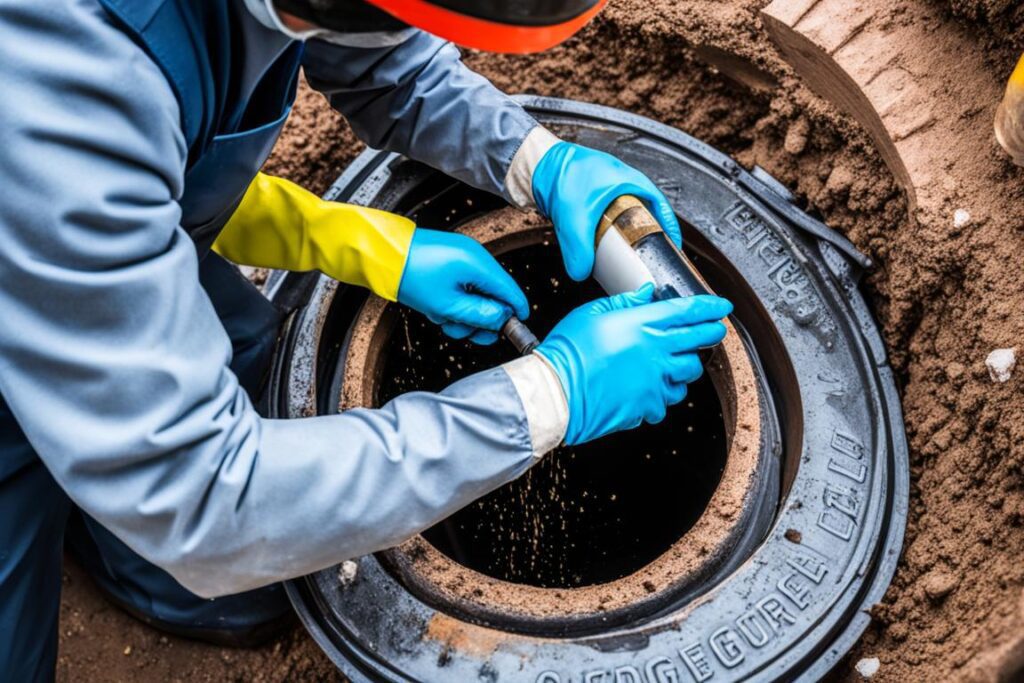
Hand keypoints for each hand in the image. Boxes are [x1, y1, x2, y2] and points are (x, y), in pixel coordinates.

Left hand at [397, 228, 528, 344]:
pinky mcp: (453, 258)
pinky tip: (440, 308)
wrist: (384, 256)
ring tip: (445, 319)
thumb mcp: (447, 306)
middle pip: (495, 295)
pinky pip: (466, 284)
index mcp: (478, 264)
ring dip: (465, 312)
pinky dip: (457, 300)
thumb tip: (502, 318)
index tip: (515, 328)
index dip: (515, 312)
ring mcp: (464, 255)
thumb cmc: (411, 276)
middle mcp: (475, 256)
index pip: (510, 291)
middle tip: (469, 332)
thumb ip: (480, 315)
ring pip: (478, 293)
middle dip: (482, 318)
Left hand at [531, 141, 681, 280]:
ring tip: (626, 258)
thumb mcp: (574, 218)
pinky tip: (603, 248)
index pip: (661, 207)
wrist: (537, 166)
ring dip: (627, 237)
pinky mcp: (593, 199)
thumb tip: (581, 273)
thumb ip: (579, 250)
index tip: (674, 249)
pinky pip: (609, 220)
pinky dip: (610, 234)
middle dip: (648, 238)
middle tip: (649, 258)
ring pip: (626, 219)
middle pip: (646, 216)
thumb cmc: (561, 175)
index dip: (670, 229)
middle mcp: (624, 185)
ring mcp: (609, 191)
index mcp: (632, 182)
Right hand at [535, 284, 730, 444]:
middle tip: (714, 331)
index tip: (720, 307)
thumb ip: (623, 302)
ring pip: (688, 373)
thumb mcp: (591, 313)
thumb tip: (643, 293)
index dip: (710, 308)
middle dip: (712, 333)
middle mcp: (655, 351)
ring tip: (674, 363)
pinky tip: (649, 389)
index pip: (688, 311)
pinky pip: (667, 400)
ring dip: (684, 367)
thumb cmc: (567, 352)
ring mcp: (655, 380)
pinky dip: (662, 394)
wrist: (557, 393)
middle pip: (698, 341)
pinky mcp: (649, 405)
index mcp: (642, 324)